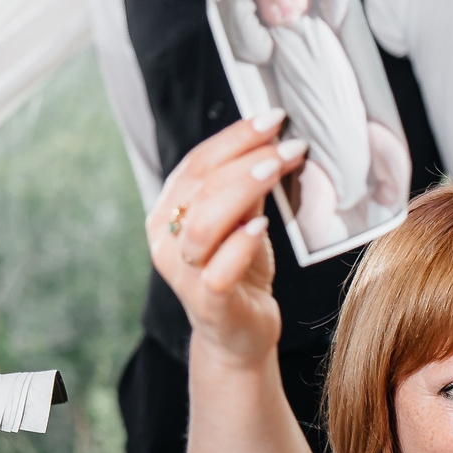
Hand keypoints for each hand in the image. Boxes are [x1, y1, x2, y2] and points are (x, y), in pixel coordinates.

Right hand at [147, 113, 304, 372]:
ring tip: (277, 171)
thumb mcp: (243, 220)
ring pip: (203, 224)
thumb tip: (272, 140)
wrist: (241, 334)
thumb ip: (248, 186)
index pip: (196, 163)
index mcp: (169, 212)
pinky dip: (240, 244)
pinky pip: (217, 270)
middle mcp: (166, 240)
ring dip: (242, 191)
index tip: (272, 118)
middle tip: (286, 144)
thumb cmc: (240, 272)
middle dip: (245, 158)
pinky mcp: (207, 302)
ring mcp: (184, 273)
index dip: (234, 137)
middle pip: (199, 187)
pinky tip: (261, 226)